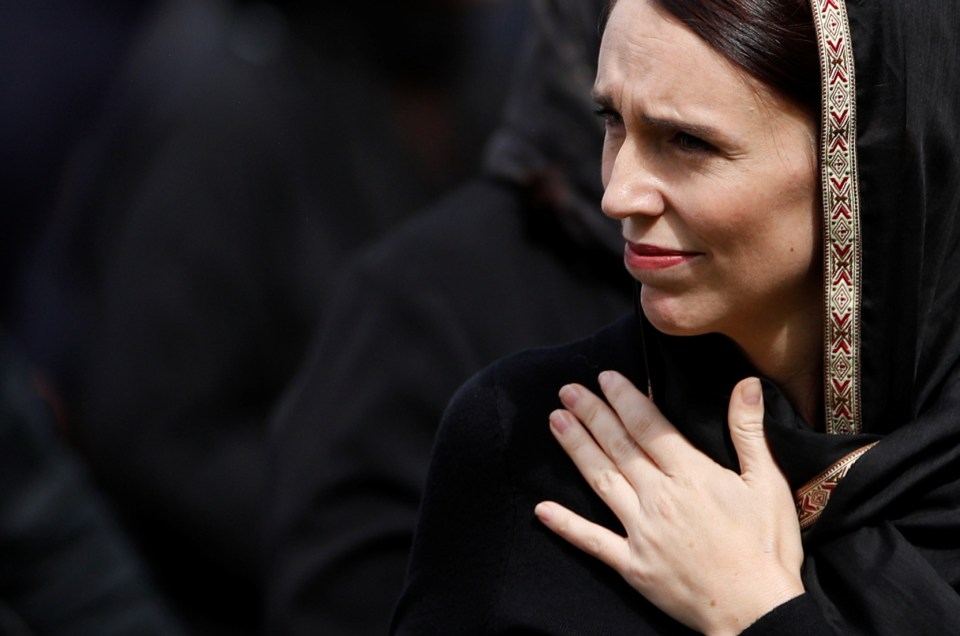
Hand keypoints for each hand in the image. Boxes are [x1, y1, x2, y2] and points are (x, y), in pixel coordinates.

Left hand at [534, 372, 803, 635]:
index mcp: (691, 475)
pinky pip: (593, 541)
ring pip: (601, 481)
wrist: (758, 614)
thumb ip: (748, 432)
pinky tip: (541, 508)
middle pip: (619, 446)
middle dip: (592, 414)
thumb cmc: (767, 548)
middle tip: (568, 390)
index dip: (624, 398)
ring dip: (577, 449)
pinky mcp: (632, 565)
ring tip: (555, 422)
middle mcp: (659, 498)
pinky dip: (566, 525)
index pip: (649, 426)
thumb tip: (746, 383)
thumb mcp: (767, 484)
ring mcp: (641, 532)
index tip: (604, 377)